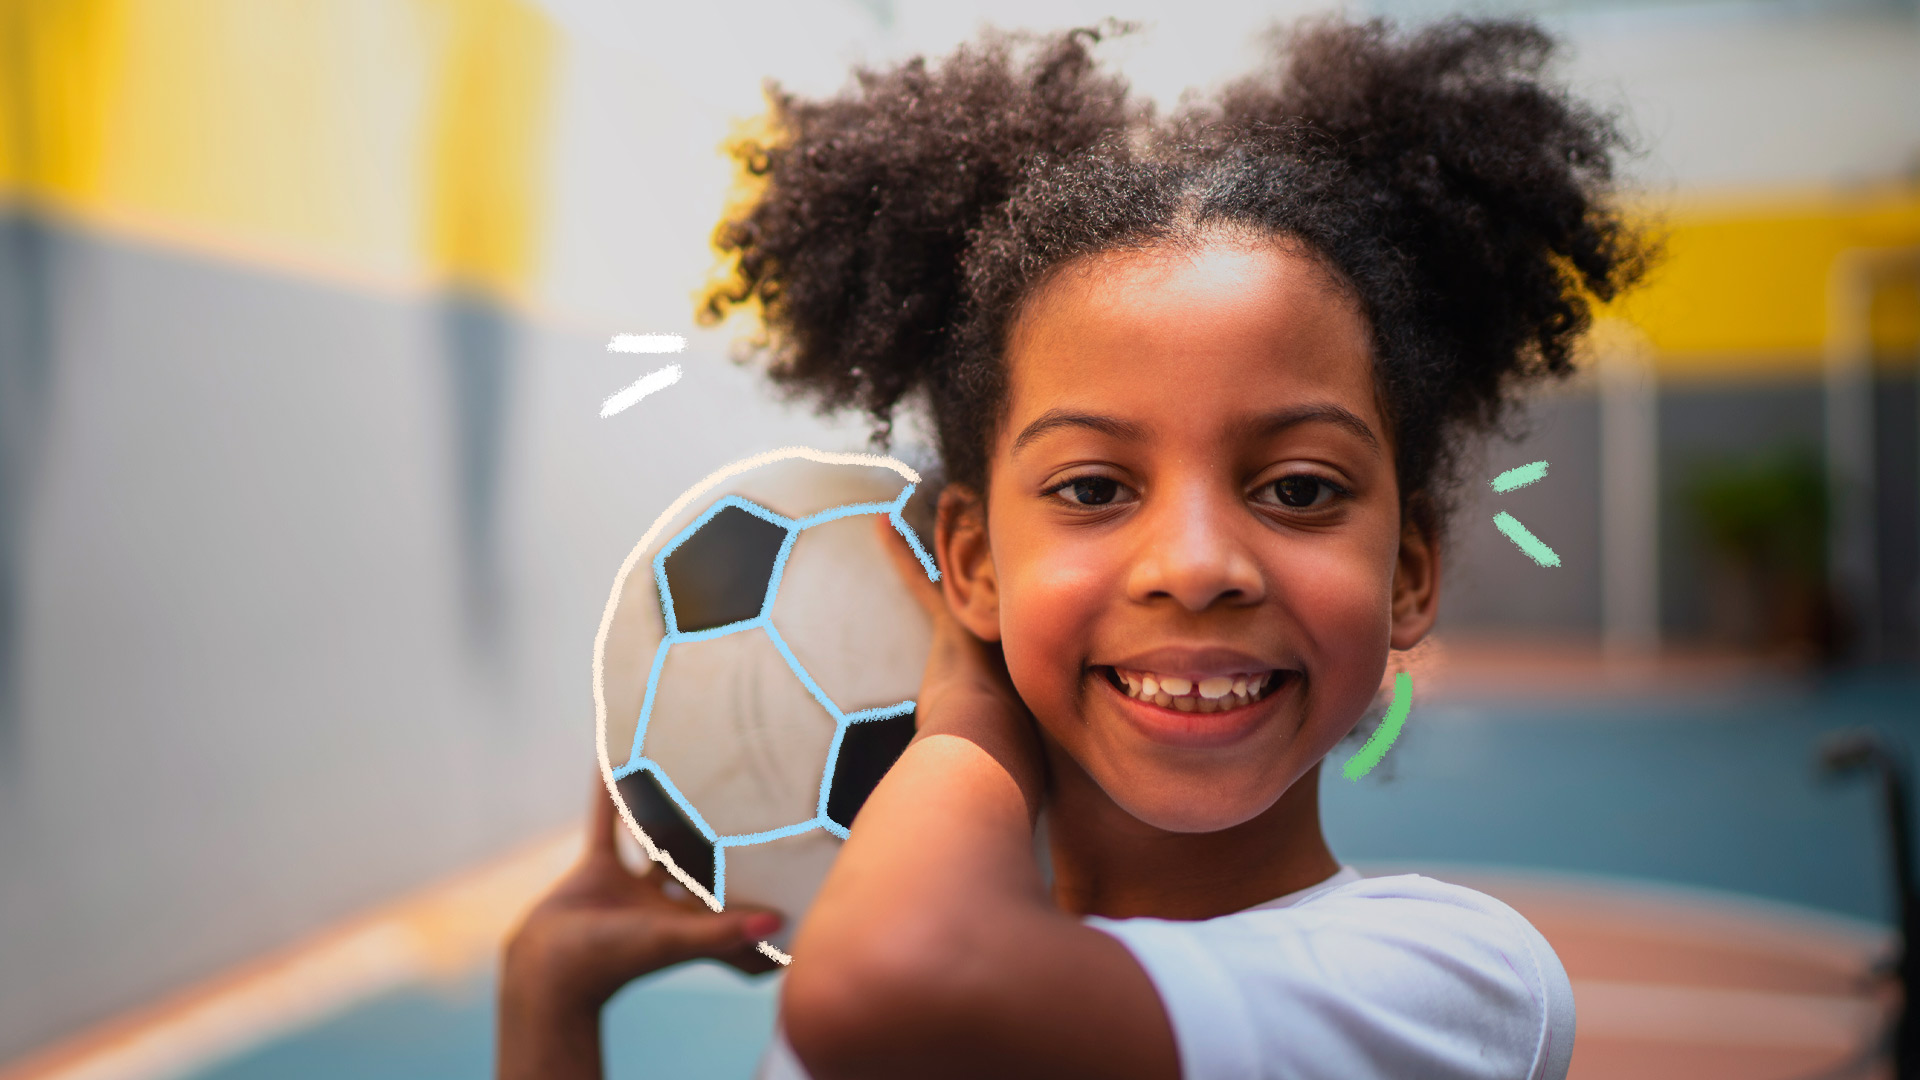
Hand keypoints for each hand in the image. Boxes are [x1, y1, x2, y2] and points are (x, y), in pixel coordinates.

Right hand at [497, 780, 782, 1079]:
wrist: (545, 971)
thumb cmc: (612, 963)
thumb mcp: (671, 940)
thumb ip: (721, 933)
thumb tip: (777, 921)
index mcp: (691, 921)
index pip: (734, 894)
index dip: (758, 875)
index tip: (785, 843)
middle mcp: (667, 902)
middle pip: (700, 860)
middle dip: (717, 831)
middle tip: (742, 788)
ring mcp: (631, 886)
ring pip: (656, 837)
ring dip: (666, 806)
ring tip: (686, 765)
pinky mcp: (596, 871)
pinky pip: (608, 822)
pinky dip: (610, 792)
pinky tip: (616, 756)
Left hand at [876, 515, 1043, 813]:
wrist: (993, 760)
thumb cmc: (1017, 773)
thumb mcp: (1033, 771)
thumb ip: (1038, 784)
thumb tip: (1088, 879)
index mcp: (1030, 676)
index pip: (1029, 632)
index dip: (1032, 606)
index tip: (1038, 581)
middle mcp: (1015, 647)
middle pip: (1007, 596)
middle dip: (1001, 561)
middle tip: (997, 522)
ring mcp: (984, 633)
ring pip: (972, 578)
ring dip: (961, 543)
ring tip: (955, 501)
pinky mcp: (949, 631)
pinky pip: (922, 581)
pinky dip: (900, 555)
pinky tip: (879, 524)